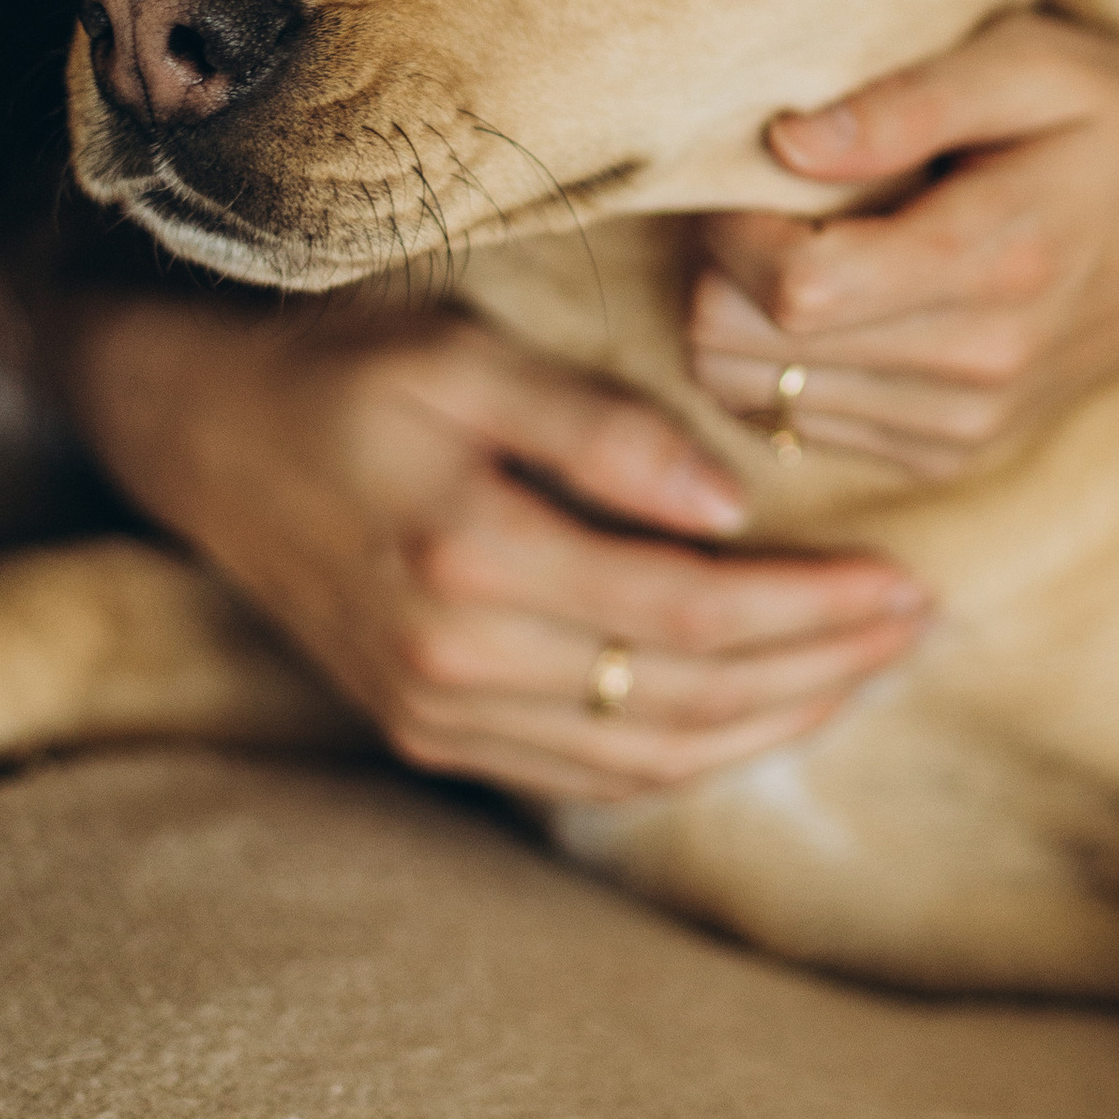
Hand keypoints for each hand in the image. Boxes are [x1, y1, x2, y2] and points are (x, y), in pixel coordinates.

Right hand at [65, 297, 931, 804]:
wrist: (195, 430)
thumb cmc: (342, 361)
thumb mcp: (465, 350)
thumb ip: (599, 428)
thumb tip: (731, 509)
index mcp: (471, 559)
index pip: (692, 612)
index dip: (815, 610)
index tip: (910, 583)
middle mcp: (454, 662)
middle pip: (688, 697)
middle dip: (824, 669)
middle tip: (923, 626)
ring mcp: (437, 713)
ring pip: (648, 754)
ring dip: (776, 722)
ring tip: (871, 669)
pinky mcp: (430, 730)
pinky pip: (592, 768)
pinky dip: (693, 749)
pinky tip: (763, 706)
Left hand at [689, 11, 1118, 479]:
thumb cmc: (1117, 119)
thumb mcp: (1034, 63)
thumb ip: (909, 99)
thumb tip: (783, 140)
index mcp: (998, 263)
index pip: (796, 285)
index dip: (736, 221)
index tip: (758, 162)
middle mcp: (977, 368)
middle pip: (747, 349)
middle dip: (719, 265)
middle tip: (763, 196)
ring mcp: (963, 427)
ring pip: (751, 395)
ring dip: (740, 315)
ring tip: (799, 238)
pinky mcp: (948, 455)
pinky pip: (793, 423)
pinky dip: (781, 361)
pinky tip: (834, 297)